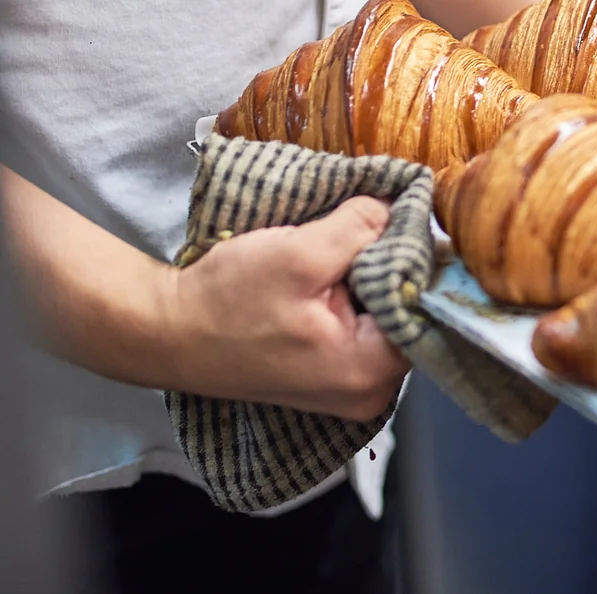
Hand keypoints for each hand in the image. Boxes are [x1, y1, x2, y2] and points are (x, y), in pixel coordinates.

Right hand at [161, 197, 410, 420]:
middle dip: (394, 265)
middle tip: (370, 227)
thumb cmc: (226, 301)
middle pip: (412, 311)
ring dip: (373, 277)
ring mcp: (353, 388)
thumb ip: (362, 227)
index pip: (428, 304)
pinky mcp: (334, 374)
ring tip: (345, 250)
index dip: (417, 256)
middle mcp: (373, 392)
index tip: (400, 220)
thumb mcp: (299, 252)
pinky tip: (334, 273)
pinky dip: (356, 294)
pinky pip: (366, 325)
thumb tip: (403, 206)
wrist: (168, 332)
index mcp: (372, 371)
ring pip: (389, 314)